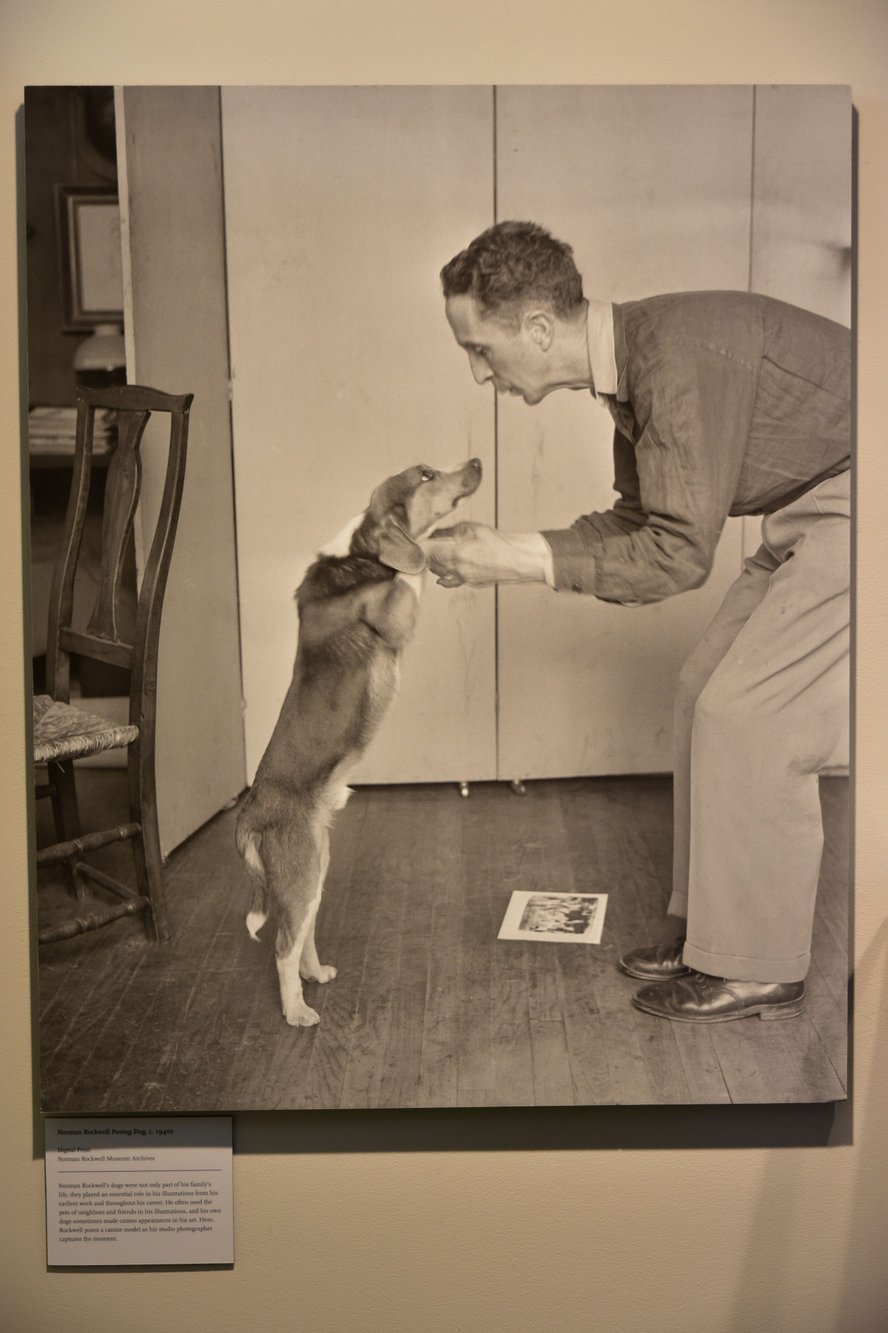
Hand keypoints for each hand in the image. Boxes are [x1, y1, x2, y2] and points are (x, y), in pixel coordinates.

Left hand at [423, 523, 551, 587]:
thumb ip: (448, 531)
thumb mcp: (471, 529)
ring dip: (434, 565)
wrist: (517, 560)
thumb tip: (431, 531)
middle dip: (424, 555)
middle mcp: (456, 570)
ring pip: (439, 574)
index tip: (411, 540)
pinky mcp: (469, 584)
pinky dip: (444, 576)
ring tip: (432, 556)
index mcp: (456, 554)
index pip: (427, 552)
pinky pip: (450, 581)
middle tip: (420, 546)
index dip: (418, 546)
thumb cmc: (497, 542)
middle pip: (430, 564)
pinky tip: (442, 573)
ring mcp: (462, 579)